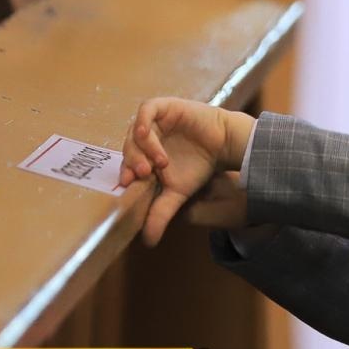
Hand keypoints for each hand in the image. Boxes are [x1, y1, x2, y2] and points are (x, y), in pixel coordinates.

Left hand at [119, 97, 250, 246]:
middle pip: (127, 147)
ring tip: (157, 162)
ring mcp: (154, 121)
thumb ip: (160, 214)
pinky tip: (147, 135)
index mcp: (143, 156)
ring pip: (135, 131)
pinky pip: (147, 110)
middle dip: (133, 161)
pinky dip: (143, 122)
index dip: (124, 173)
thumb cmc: (200, 166)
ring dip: (141, 147)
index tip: (129, 184)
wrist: (224, 145)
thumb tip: (148, 242)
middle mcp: (146, 138)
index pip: (125, 163)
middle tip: (145, 174)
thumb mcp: (177, 193)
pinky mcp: (165, 107)